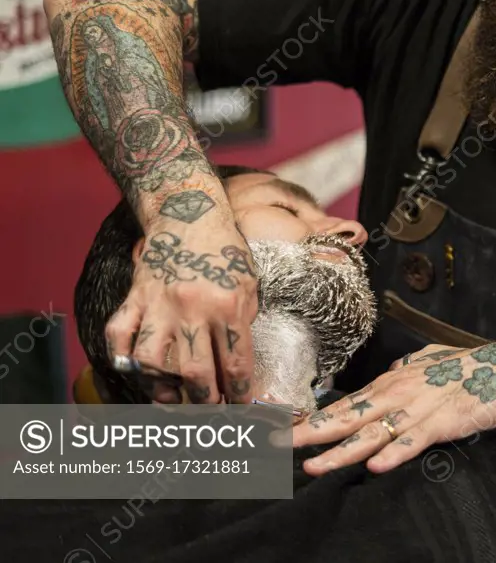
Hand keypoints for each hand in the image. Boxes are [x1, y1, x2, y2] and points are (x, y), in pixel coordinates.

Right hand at [105, 219, 257, 403]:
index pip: (235, 363)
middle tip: (208, 409)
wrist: (189, 214)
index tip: (240, 406)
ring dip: (162, 387)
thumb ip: (242, 323)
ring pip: (152, 361)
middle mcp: (192, 308)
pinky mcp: (133, 298)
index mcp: (228, 306)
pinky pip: (118, 336)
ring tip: (172, 397)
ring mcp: (158, 305)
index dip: (239, 392)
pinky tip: (137, 372)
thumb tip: (236, 365)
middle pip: (195, 371)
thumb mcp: (248, 286)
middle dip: (204, 400)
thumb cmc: (225, 252)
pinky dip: (123, 359)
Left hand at [292, 342, 495, 475]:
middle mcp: (396, 394)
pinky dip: (396, 453)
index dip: (307, 420)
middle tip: (273, 448)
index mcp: (389, 384)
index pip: (340, 405)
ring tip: (313, 467)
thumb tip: (385, 377)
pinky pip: (415, 441)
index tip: (276, 431)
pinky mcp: (443, 422)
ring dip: (342, 452)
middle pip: (345, 419)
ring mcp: (418, 409)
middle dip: (307, 435)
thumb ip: (402, 374)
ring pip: (373, 434)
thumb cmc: (466, 366)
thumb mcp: (424, 365)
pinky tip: (376, 466)